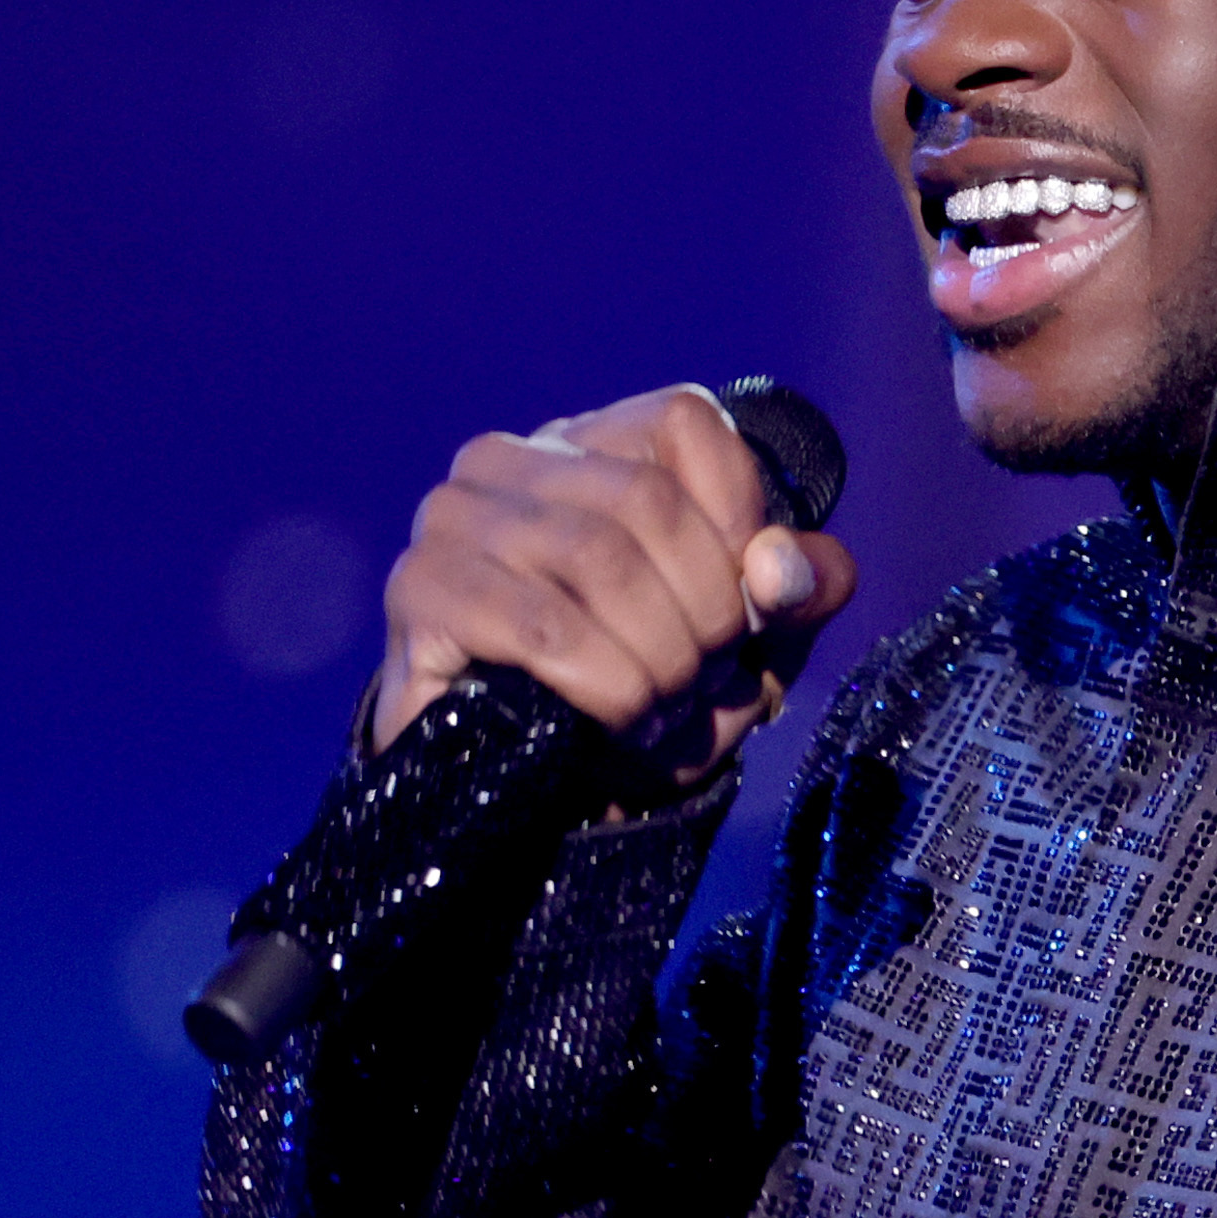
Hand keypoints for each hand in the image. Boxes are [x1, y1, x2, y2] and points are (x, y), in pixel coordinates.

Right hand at [363, 384, 863, 797]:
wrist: (541, 795)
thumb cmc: (646, 689)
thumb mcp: (750, 637)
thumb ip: (796, 587)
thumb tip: (784, 570)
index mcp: (590, 444)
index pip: (686, 422)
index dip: (738, 518)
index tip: (749, 611)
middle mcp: (510, 459)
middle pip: (646, 498)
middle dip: (704, 610)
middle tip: (705, 681)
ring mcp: (453, 519)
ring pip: (596, 557)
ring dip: (658, 657)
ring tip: (666, 711)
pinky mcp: (420, 590)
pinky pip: (540, 626)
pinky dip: (606, 683)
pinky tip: (620, 721)